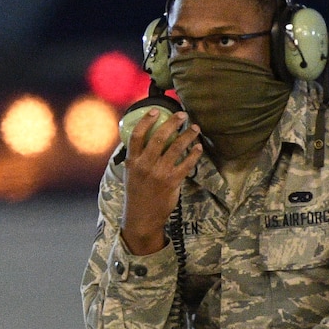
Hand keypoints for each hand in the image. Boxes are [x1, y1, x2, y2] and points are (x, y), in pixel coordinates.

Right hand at [121, 109, 202, 254]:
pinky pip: (186, 164)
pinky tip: (198, 148)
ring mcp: (159, 173)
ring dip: (187, 135)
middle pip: (159, 137)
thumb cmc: (137, 194)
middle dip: (172, 123)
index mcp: (132, 161)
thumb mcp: (131, 174)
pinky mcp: (172, 182)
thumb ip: (137, 158)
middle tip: (183, 115)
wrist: (142, 217)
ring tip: (195, 128)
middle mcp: (145, 165)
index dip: (146, 120)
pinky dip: (194, 154)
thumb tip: (147, 140)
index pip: (137, 135)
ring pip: (175, 148)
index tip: (156, 110)